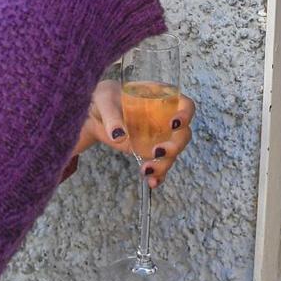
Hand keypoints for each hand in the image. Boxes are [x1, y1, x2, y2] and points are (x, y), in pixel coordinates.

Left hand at [74, 79, 197, 189]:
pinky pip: (160, 165)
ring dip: (164, 164)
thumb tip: (119, 136)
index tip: (174, 124)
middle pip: (183, 134)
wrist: (95, 114)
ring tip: (145, 170)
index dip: (186, 115)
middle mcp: (165, 118)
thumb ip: (112, 116)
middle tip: (157, 152)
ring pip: (173, 153)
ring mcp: (158, 136)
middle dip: (175, 146)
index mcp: (161, 98)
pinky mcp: (148, 151)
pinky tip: (152, 183)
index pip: (185, 105)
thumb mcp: (104, 99)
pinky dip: (158, 175)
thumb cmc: (104, 98)